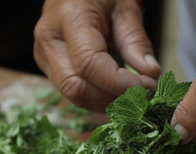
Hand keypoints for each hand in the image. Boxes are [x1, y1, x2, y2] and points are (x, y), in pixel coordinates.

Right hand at [33, 0, 160, 111]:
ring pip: (73, 96)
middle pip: (76, 88)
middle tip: (143, 96)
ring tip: (134, 94)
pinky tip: (118, 92)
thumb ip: (136, 40)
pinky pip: (74, 91)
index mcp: (68, 18)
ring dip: (107, 102)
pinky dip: (99, 98)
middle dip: (113, 99)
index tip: (148, 86)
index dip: (120, 84)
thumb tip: (150, 74)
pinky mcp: (49, 66)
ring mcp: (45, 56)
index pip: (90, 65)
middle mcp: (49, 40)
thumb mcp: (125, 6)